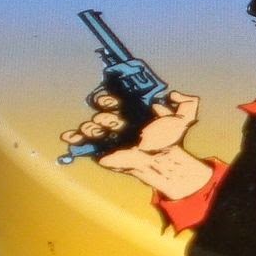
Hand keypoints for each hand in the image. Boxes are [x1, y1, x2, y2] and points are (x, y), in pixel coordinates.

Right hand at [60, 91, 211, 196]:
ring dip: (92, 128)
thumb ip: (187, 103)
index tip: (112, 101)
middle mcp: (116, 119)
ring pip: (92, 127)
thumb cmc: (169, 138)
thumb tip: (174, 94)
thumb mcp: (184, 118)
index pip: (113, 98)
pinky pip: (84, 143)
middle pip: (101, 112)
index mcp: (130, 109)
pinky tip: (68, 137)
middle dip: (104, 115)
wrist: (163, 161)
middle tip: (110, 120)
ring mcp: (108, 135)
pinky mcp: (102, 149)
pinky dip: (74, 139)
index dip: (110, 97)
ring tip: (99, 130)